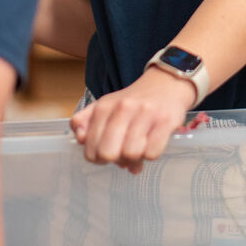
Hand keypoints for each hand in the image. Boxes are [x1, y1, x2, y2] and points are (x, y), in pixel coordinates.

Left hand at [70, 68, 196, 173]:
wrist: (165, 84)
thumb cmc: (133, 101)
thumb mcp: (105, 105)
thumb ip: (86, 121)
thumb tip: (80, 139)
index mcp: (104, 106)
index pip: (89, 145)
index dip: (96, 157)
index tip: (104, 155)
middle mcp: (122, 108)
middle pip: (107, 152)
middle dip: (114, 160)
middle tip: (120, 157)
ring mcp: (144, 114)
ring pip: (130, 154)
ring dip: (134, 159)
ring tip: (137, 151)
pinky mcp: (165, 121)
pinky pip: (152, 153)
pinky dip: (150, 156)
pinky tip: (150, 146)